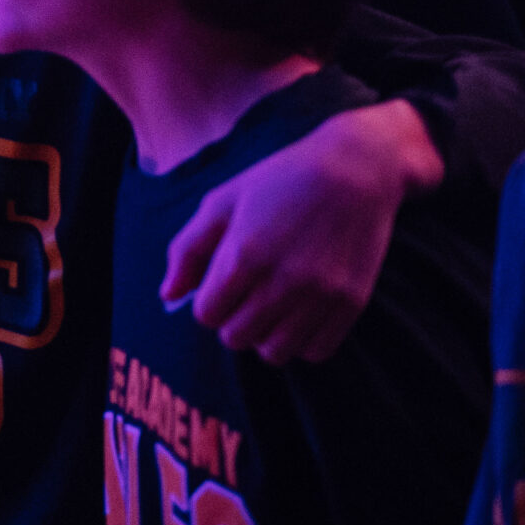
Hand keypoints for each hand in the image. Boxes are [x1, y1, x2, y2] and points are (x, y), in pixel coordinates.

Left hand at [161, 97, 439, 364]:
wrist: (355, 171)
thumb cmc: (278, 182)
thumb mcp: (221, 203)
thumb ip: (187, 251)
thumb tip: (168, 296)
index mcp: (243, 256)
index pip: (206, 315)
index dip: (207, 302)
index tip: (220, 284)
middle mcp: (282, 282)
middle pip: (236, 338)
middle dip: (232, 319)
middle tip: (245, 293)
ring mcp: (320, 296)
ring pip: (275, 353)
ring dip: (265, 334)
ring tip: (271, 305)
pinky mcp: (351, 304)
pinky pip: (315, 352)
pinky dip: (302, 341)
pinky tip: (299, 312)